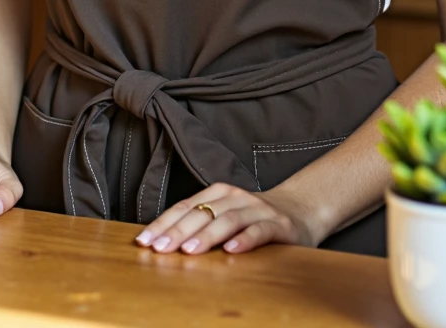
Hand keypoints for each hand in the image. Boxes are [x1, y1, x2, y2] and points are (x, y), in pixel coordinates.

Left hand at [133, 182, 317, 254]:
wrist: (301, 210)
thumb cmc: (254, 218)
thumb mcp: (225, 216)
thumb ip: (200, 224)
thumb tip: (161, 243)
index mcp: (219, 193)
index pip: (185, 207)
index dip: (163, 224)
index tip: (144, 241)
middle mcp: (236, 197)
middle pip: (202, 212)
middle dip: (178, 231)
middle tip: (159, 249)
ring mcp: (258, 209)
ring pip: (228, 220)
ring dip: (207, 235)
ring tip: (189, 251)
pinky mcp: (279, 225)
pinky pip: (259, 231)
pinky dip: (245, 240)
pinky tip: (231, 251)